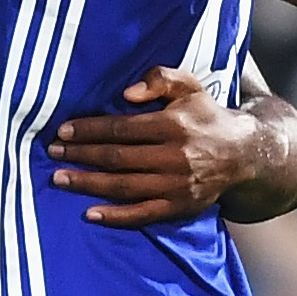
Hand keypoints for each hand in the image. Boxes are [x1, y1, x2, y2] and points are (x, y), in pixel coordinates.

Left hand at [46, 67, 260, 225]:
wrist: (244, 154)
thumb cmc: (206, 116)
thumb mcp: (191, 86)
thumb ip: (160, 79)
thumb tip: (127, 93)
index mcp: (174, 125)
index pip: (121, 129)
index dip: (89, 130)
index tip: (62, 131)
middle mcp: (175, 157)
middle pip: (117, 158)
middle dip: (80, 155)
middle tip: (51, 153)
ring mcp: (177, 185)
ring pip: (123, 186)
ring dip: (87, 184)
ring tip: (58, 178)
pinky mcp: (179, 208)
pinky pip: (142, 215)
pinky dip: (114, 216)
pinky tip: (89, 214)